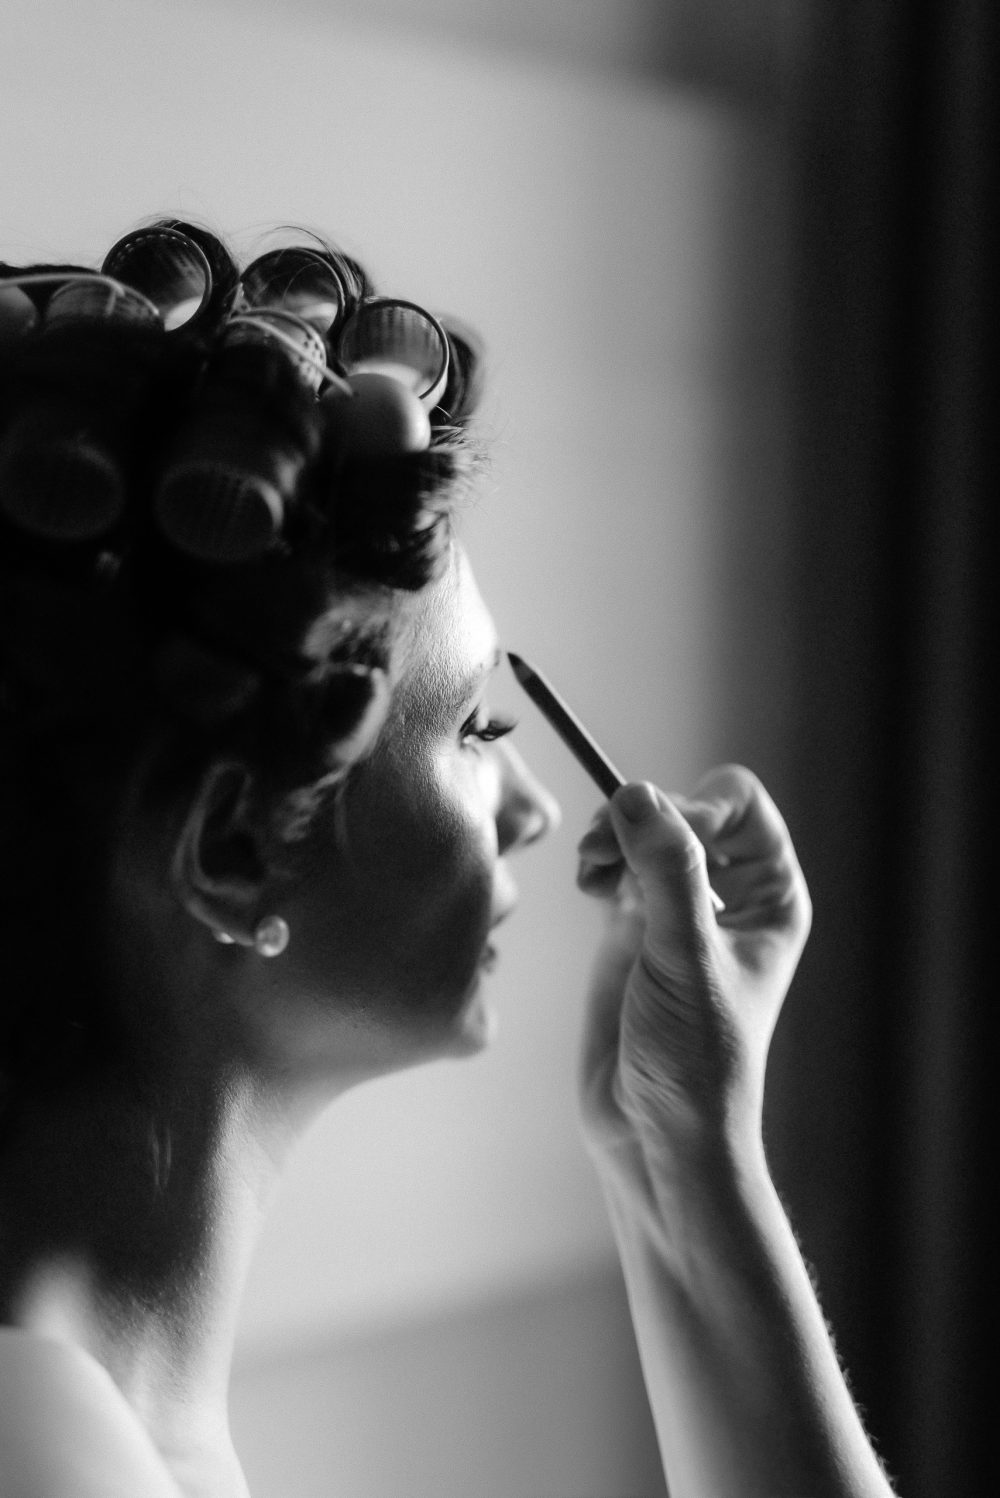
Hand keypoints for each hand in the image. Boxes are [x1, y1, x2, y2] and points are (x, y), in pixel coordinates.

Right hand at [576, 765, 810, 1177]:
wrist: (654, 1133)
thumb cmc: (697, 1061)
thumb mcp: (685, 958)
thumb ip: (666, 873)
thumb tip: (635, 796)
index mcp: (771, 897)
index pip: (740, 805)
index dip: (695, 805)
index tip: (656, 836)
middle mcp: (729, 895)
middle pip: (687, 808)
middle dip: (643, 816)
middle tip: (602, 846)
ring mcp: (678, 909)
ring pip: (646, 829)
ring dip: (614, 833)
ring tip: (592, 866)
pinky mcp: (633, 928)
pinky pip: (616, 863)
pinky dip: (597, 860)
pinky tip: (588, 886)